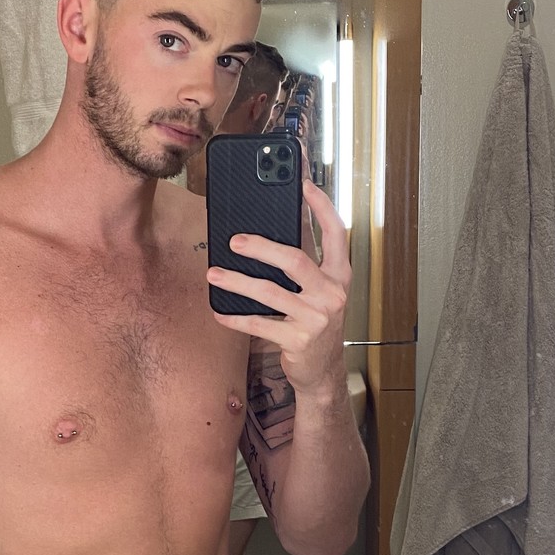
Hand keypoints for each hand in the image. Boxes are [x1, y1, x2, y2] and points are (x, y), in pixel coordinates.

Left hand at [207, 179, 350, 397]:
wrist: (323, 371)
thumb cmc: (316, 322)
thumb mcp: (319, 289)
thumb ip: (306, 259)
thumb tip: (280, 223)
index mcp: (340, 275)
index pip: (336, 233)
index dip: (321, 207)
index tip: (302, 184)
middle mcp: (332, 294)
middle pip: (296, 260)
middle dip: (263, 247)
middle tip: (234, 240)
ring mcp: (317, 318)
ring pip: (270, 292)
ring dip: (237, 282)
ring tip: (214, 274)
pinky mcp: (298, 340)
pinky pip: (259, 324)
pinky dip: (235, 318)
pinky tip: (219, 312)